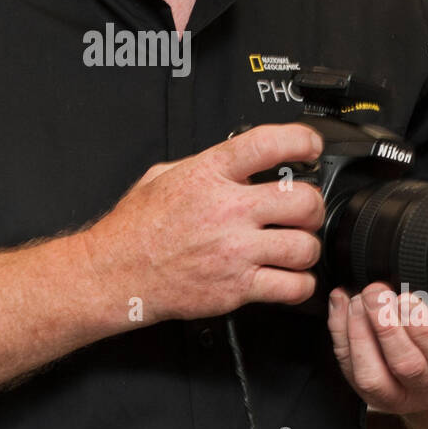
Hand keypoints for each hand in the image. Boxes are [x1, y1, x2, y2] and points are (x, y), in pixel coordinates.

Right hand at [80, 123, 324, 323]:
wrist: (115, 273)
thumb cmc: (135, 229)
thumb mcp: (162, 176)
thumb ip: (202, 164)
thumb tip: (232, 160)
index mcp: (209, 174)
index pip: (269, 145)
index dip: (302, 141)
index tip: (311, 147)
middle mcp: (227, 211)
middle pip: (303, 200)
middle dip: (312, 205)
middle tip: (304, 211)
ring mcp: (235, 251)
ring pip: (305, 247)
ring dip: (307, 248)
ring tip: (296, 246)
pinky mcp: (237, 288)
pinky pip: (292, 286)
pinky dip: (300, 284)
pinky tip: (289, 278)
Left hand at [326, 282, 427, 414]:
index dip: (424, 328)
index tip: (408, 298)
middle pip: (406, 365)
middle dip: (385, 324)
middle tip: (376, 292)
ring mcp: (399, 396)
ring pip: (372, 377)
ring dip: (360, 333)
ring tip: (357, 300)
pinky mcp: (371, 394)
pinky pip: (349, 369)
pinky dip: (340, 333)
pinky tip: (342, 305)